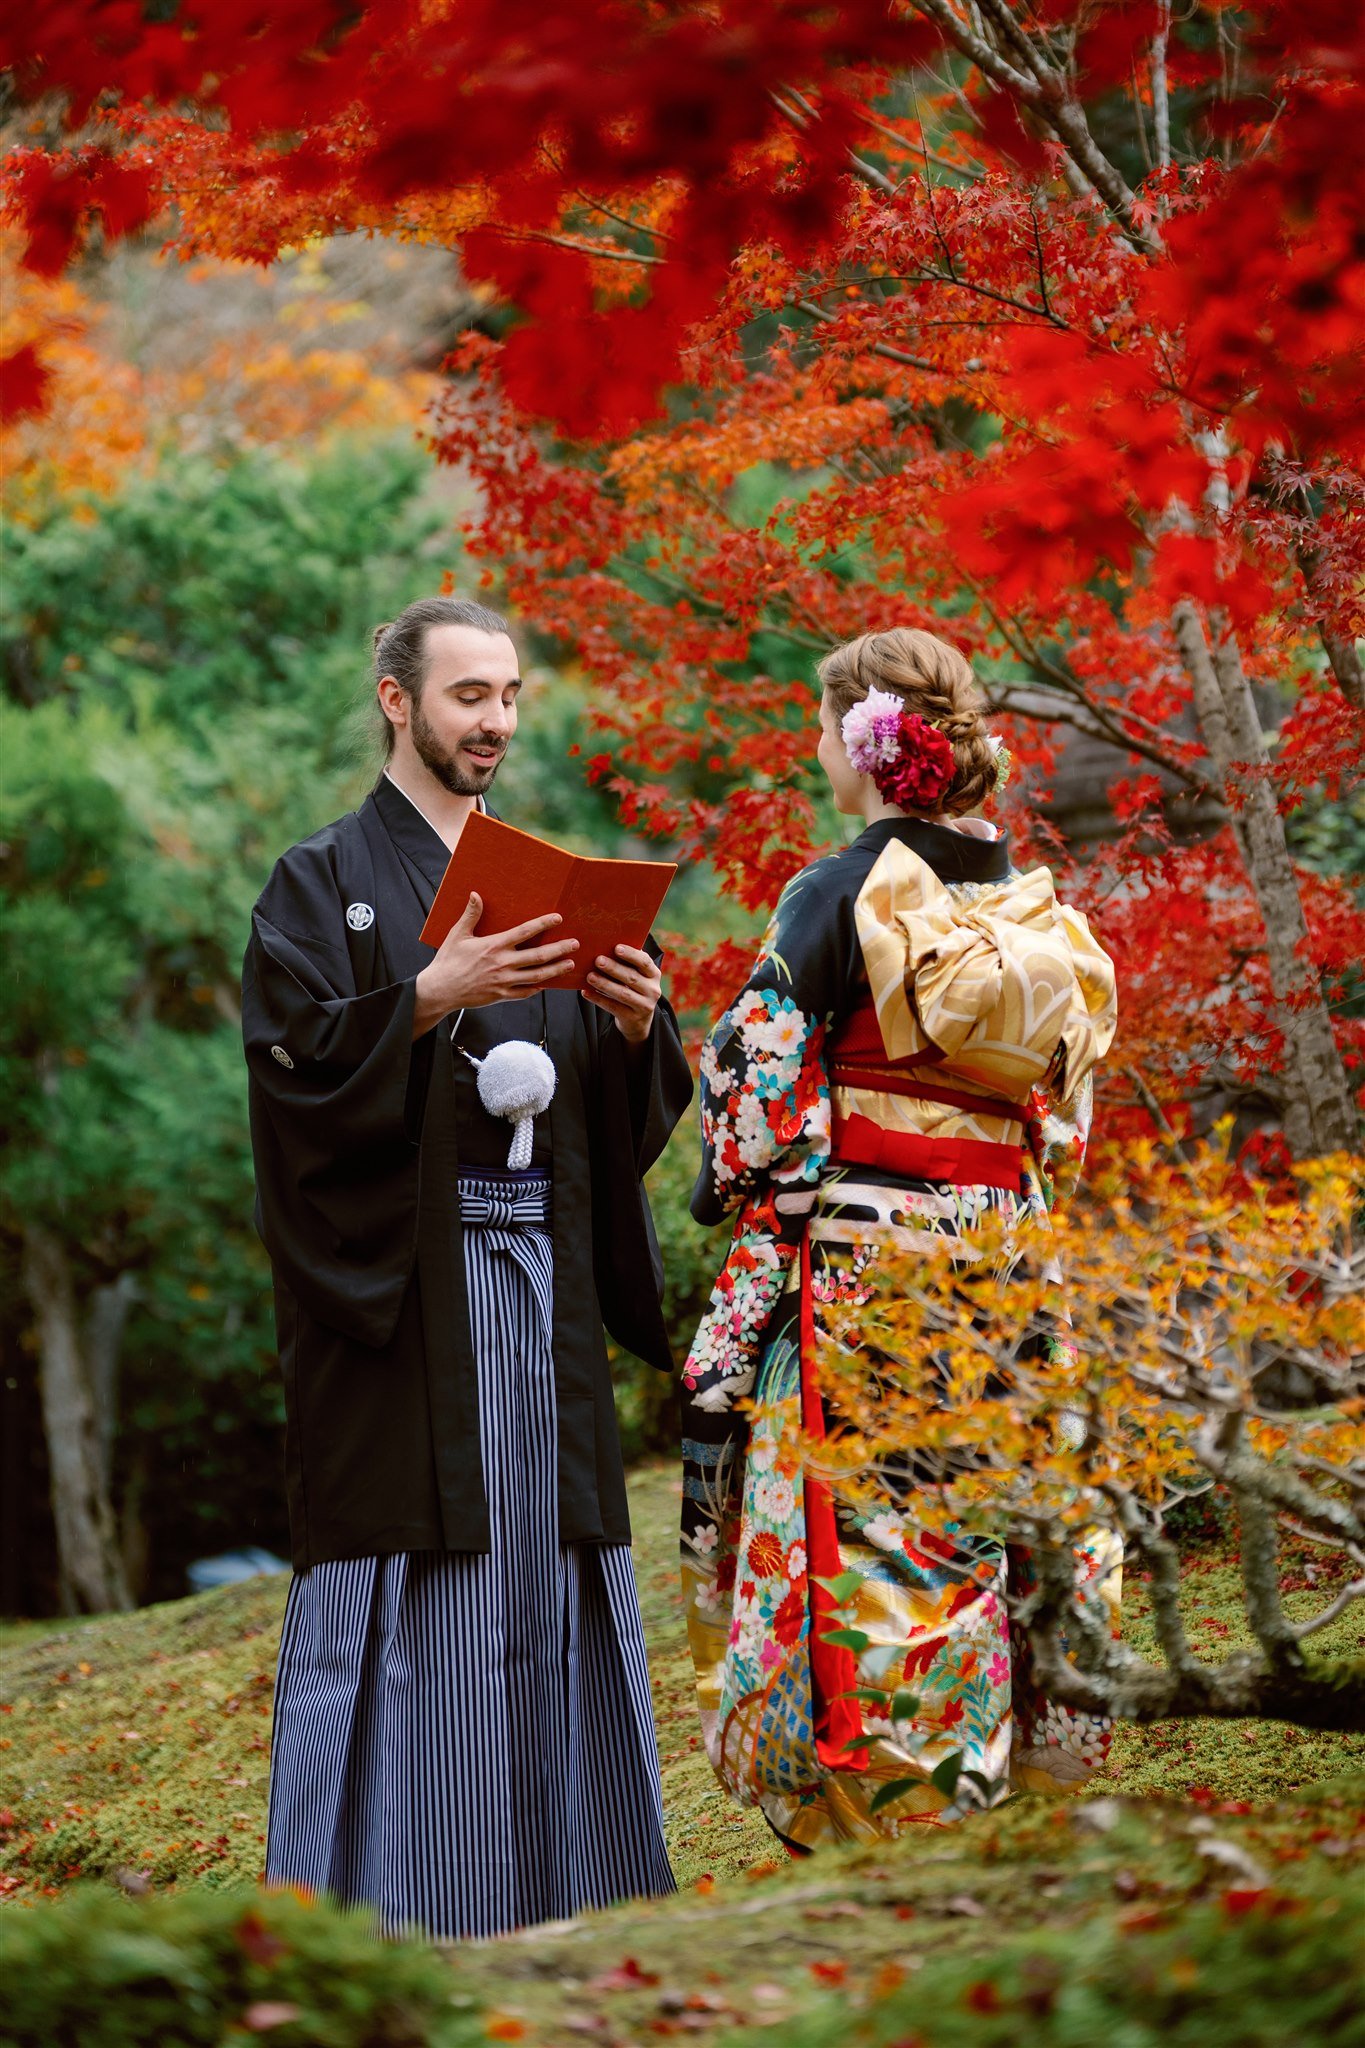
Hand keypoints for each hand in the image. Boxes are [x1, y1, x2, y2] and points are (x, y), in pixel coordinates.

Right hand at [412, 893, 577, 1035]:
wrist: (440, 990)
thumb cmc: (448, 961)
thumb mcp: (458, 934)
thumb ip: (471, 915)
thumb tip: (476, 894)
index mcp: (494, 946)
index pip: (525, 932)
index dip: (543, 924)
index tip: (558, 918)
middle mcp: (503, 964)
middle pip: (538, 956)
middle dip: (559, 949)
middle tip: (575, 944)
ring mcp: (504, 982)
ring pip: (537, 976)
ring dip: (556, 969)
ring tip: (570, 964)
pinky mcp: (501, 996)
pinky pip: (525, 992)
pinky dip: (538, 988)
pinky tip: (548, 983)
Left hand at [584, 943, 661, 1045]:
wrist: (638, 1019)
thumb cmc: (632, 988)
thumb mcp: (636, 975)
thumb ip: (628, 963)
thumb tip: (605, 944)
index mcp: (653, 974)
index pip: (644, 962)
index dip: (631, 954)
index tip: (616, 948)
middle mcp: (653, 990)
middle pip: (632, 978)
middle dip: (614, 968)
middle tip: (598, 960)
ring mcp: (644, 1005)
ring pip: (622, 994)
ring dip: (605, 984)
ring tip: (590, 976)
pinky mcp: (632, 1018)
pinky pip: (613, 1007)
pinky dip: (598, 999)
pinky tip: (586, 992)